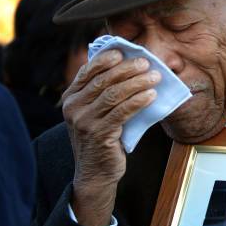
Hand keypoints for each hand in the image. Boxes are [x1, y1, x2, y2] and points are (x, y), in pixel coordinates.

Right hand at [62, 50, 160, 225]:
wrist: (94, 173)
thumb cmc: (101, 138)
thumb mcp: (94, 113)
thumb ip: (102, 93)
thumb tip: (126, 66)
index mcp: (70, 98)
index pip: (88, 71)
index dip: (106, 59)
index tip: (124, 52)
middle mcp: (73, 107)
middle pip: (103, 80)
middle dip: (127, 69)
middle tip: (147, 63)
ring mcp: (84, 121)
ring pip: (113, 94)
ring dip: (137, 83)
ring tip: (154, 77)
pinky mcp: (99, 134)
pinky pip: (121, 112)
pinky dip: (138, 101)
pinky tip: (151, 95)